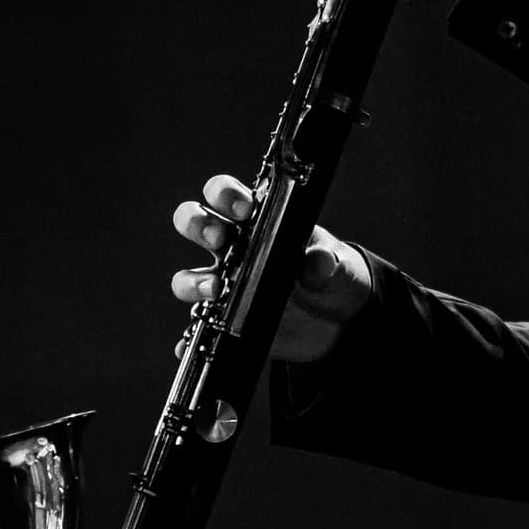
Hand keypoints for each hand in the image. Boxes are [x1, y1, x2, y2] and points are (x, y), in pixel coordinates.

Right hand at [171, 173, 373, 364]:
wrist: (340, 320)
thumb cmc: (332, 274)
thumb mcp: (337, 263)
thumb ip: (327, 261)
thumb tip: (317, 263)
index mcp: (260, 221)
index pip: (228, 195)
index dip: (226, 194)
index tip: (245, 209)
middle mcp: (235, 248)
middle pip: (195, 223)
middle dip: (198, 224)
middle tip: (219, 238)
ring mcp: (227, 283)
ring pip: (188, 276)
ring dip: (192, 281)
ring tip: (215, 290)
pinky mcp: (227, 318)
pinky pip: (198, 326)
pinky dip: (191, 333)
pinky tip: (196, 334)